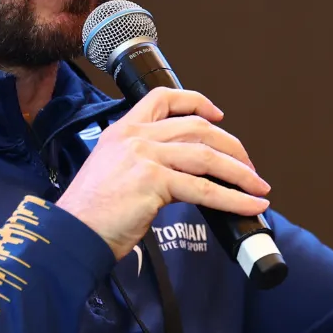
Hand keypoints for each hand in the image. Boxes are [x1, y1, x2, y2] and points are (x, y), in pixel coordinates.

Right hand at [57, 88, 269, 258]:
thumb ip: (145, 163)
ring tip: (259, 188)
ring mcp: (145, 156)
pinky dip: (233, 199)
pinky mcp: (153, 181)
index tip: (218, 115)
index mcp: (123, 130)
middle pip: (198, 128)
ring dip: (241, 174)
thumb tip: (185, 175)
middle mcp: (135, 136)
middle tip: (248, 167)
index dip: (196, 102)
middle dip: (232, 147)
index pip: (163, 97)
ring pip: (208, 156)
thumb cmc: (92, 214)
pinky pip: (205, 189)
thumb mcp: (115, 172)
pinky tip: (249, 206)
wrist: (73, 235)